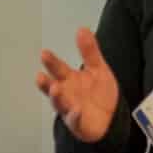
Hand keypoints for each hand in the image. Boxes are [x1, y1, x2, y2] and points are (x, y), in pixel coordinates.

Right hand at [37, 27, 120, 143]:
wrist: (111, 118)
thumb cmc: (98, 93)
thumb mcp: (98, 69)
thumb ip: (89, 51)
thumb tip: (82, 28)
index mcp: (69, 79)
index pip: (58, 69)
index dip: (51, 62)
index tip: (44, 53)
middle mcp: (66, 94)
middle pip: (53, 87)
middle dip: (46, 82)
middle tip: (40, 76)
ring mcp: (70, 109)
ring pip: (60, 104)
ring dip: (56, 98)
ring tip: (55, 89)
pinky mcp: (79, 124)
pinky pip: (75, 120)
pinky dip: (74, 115)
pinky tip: (76, 110)